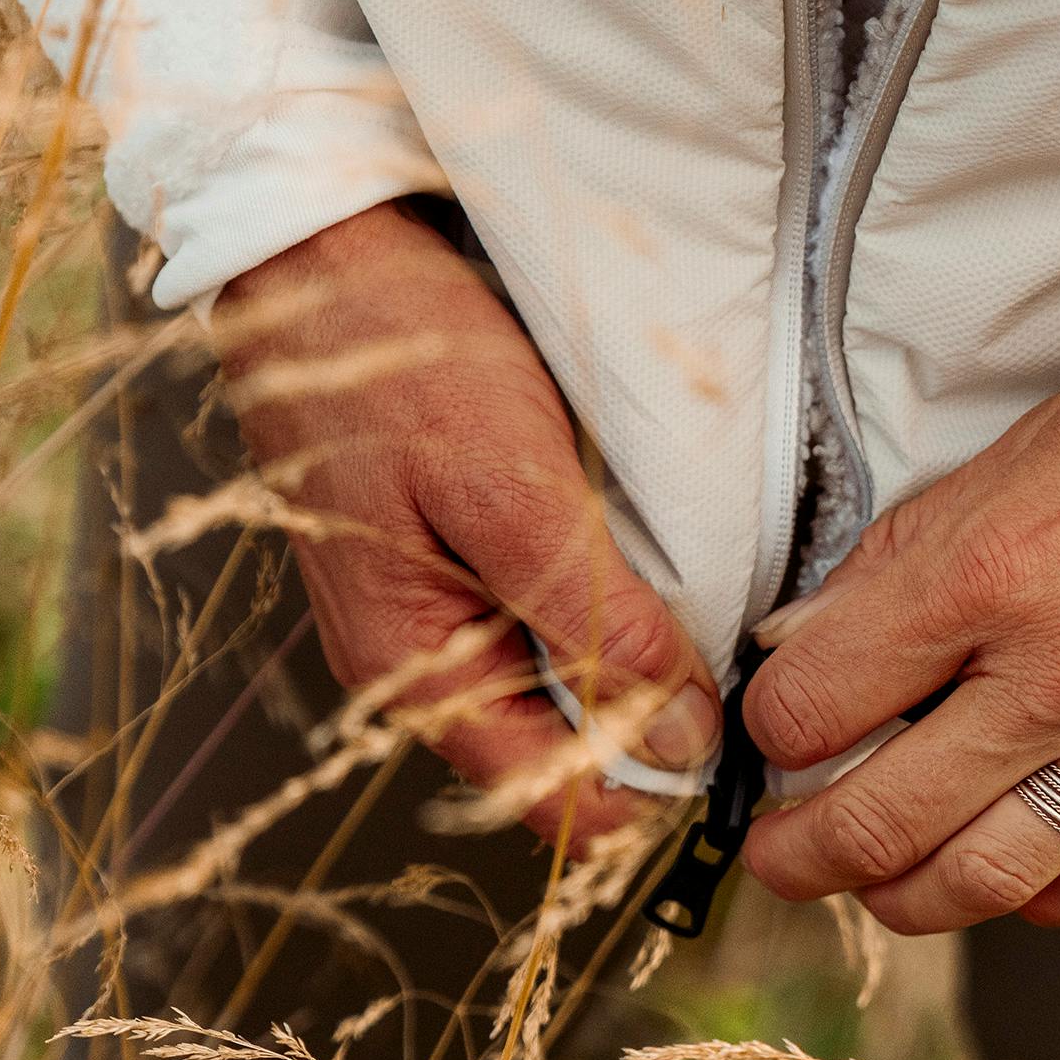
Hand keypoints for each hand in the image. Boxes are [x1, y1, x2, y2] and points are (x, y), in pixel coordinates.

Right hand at [214, 202, 718, 846]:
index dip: (647, 789)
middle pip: (566, 745)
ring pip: (568, 678)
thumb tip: (676, 741)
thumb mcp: (511, 490)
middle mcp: (422, 660)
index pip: (548, 798)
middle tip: (734, 647)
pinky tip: (646, 548)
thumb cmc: (398, 363)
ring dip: (635, 650)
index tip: (730, 739)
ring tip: (698, 589)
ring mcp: (440, 608)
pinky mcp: (462, 554)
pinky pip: (552, 612)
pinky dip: (608, 594)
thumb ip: (592, 622)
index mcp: (413, 670)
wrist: (325, 261)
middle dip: (653, 717)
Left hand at [739, 289, 1059, 930]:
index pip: (812, 706)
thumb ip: (907, 558)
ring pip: (987, 880)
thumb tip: (808, 639)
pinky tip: (1024, 884)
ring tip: (878, 886)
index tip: (773, 724)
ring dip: (906, 899)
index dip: (770, 726)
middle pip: (877, 822)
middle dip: (800, 854)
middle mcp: (1059, 674)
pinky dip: (1057, 900)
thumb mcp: (1022, 447)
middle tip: (779, 854)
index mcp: (988, 571)